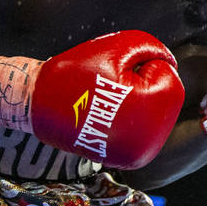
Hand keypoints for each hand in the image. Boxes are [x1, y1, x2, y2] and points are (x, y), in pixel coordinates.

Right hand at [0, 31, 183, 169]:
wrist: (36, 103)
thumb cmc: (78, 71)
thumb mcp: (118, 46)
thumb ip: (152, 49)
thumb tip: (170, 63)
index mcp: (151, 109)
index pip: (168, 77)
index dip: (143, 66)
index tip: (116, 73)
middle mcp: (150, 140)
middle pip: (165, 97)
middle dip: (144, 85)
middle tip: (111, 86)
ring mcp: (140, 153)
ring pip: (156, 113)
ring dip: (141, 101)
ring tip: (109, 101)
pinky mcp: (130, 159)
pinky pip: (144, 128)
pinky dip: (133, 117)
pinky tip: (110, 114)